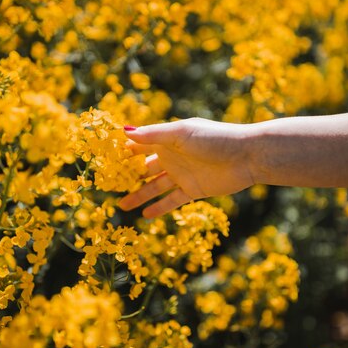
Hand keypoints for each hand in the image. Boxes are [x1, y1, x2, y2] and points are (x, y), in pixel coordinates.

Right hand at [119, 118, 255, 216]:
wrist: (246, 156)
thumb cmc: (215, 138)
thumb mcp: (181, 134)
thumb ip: (153, 135)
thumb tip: (123, 132)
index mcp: (167, 139)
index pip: (139, 145)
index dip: (121, 151)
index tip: (101, 159)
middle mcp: (172, 156)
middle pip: (144, 168)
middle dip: (126, 176)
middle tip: (106, 187)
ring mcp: (182, 174)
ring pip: (155, 187)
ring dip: (139, 195)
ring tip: (121, 206)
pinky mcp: (193, 190)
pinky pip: (172, 201)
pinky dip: (159, 208)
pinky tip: (144, 216)